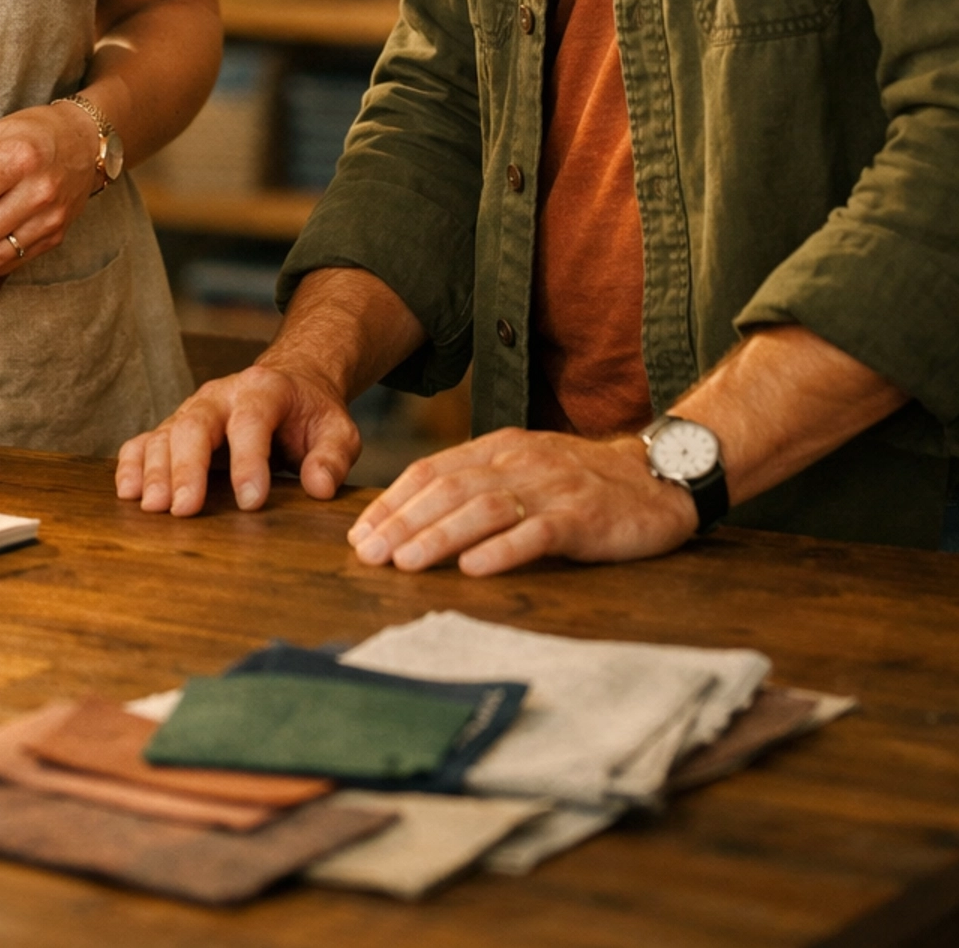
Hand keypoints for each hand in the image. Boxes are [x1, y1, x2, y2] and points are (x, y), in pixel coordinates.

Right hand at [116, 362, 360, 515]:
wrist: (290, 386)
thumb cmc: (311, 415)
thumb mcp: (337, 431)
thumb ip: (332, 457)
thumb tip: (319, 487)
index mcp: (264, 390)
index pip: (252, 420)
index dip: (249, 460)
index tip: (251, 501)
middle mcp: (221, 395)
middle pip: (196, 424)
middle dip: (187, 467)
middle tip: (183, 509)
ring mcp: (193, 410)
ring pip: (166, 433)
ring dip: (155, 470)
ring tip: (151, 507)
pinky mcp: (175, 428)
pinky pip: (145, 440)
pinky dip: (133, 464)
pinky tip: (128, 492)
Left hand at [347, 428, 698, 576]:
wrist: (657, 476)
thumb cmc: (581, 482)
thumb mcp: (524, 470)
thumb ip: (478, 485)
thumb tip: (413, 517)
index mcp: (499, 448)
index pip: (433, 470)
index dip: (393, 502)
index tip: (360, 534)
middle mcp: (520, 461)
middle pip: (449, 489)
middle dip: (403, 522)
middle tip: (368, 555)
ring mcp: (552, 487)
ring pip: (484, 508)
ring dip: (439, 535)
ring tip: (406, 562)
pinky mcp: (584, 516)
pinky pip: (537, 532)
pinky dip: (502, 550)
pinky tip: (474, 568)